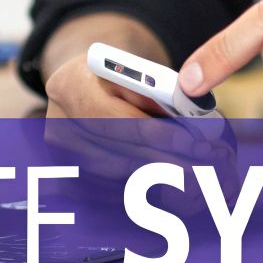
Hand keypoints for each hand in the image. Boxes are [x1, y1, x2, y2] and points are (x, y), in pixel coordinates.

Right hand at [39, 12, 231, 182]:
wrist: (84, 86)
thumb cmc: (117, 76)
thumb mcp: (136, 71)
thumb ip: (160, 93)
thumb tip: (196, 118)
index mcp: (68, 85)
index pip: (115, 118)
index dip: (155, 133)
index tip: (191, 141)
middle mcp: (57, 123)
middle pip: (118, 151)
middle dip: (166, 160)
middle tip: (204, 166)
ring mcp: (60, 156)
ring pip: (117, 175)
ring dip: (159, 179)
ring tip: (196, 176)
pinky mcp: (69, 177)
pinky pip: (111, 190)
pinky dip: (142, 189)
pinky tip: (172, 186)